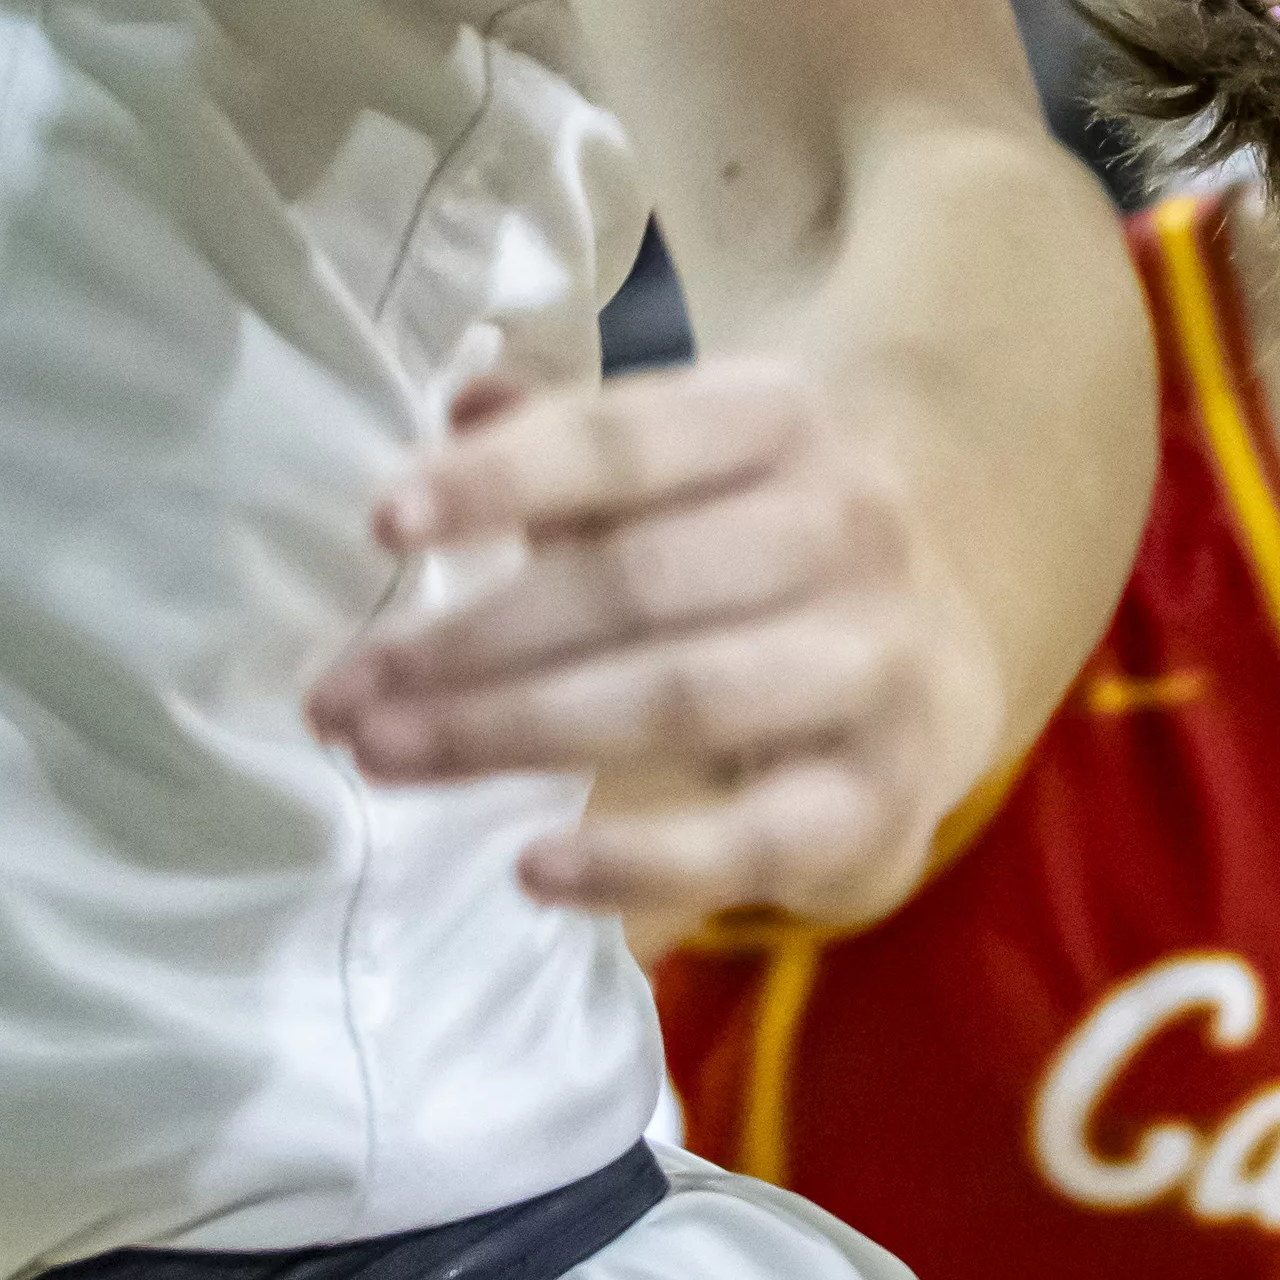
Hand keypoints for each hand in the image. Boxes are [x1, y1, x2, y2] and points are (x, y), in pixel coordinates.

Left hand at [316, 351, 1015, 942]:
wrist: (942, 645)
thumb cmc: (759, 541)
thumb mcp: (690, 460)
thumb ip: (571, 441)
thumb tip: (454, 409)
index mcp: (781, 418)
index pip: (628, 440)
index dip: (503, 478)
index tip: (381, 523)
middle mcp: (846, 526)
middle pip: (636, 581)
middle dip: (471, 641)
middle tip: (338, 691)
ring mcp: (875, 663)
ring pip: (680, 697)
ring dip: (515, 731)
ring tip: (385, 755)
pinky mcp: (884, 797)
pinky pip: (754, 840)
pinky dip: (640, 860)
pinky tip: (532, 869)